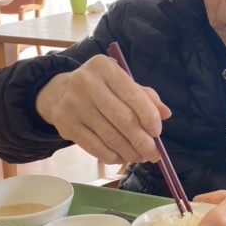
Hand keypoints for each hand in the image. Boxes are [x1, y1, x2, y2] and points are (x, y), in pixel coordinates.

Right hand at [35, 54, 170, 163]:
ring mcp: (73, 104)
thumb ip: (144, 96)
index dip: (148, 116)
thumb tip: (165, 114)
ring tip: (140, 157)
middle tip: (154, 153)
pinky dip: (112, 156)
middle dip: (142, 140)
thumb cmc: (100, 88)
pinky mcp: (65, 124)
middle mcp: (86, 82)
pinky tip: (121, 158)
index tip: (157, 132)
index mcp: (104, 67)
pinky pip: (94, 147)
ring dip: (129, 151)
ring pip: (109, 136)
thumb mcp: (120, 83)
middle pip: (121, 118)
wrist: (59, 92)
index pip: (132, 94)